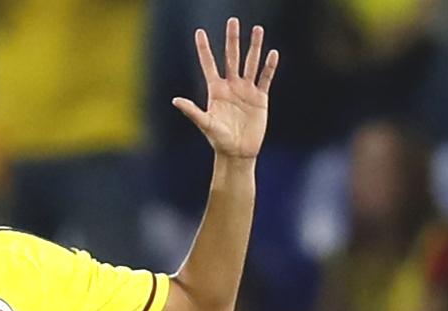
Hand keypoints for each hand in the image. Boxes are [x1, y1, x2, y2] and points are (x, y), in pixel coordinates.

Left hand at [173, 18, 278, 158]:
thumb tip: (175, 100)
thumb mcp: (205, 124)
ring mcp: (246, 90)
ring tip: (257, 29)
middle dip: (232, 39)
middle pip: (231, 57)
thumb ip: (192, 111)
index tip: (199, 32)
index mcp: (215, 90)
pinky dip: (269, 67)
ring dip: (254, 47)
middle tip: (233, 21)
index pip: (208, 64)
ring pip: (250, 63)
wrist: (238, 152)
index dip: (204, 48)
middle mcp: (230, 86)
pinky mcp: (260, 98)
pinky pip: (265, 79)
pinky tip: (272, 53)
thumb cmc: (219, 140)